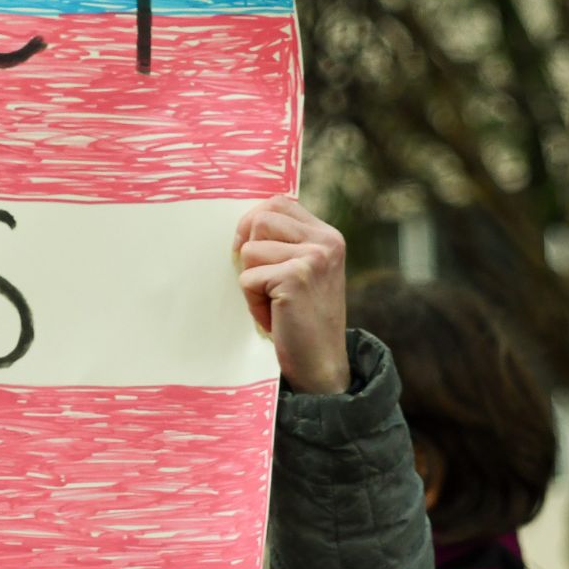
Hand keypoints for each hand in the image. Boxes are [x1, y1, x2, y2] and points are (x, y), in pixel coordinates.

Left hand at [234, 197, 350, 394]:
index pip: (277, 203)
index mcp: (327, 236)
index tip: (252, 253)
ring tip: (274, 304)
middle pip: (259, 220)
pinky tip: (275, 316)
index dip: (253, 224)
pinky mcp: (296, 277)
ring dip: (252, 282)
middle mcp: (325, 241)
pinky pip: (247, 279)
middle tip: (265, 285)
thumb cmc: (300, 319)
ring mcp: (314, 257)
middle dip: (250, 255)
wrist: (320, 365)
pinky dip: (253, 302)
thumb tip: (242, 221)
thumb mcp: (300, 272)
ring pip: (249, 251)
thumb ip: (283, 244)